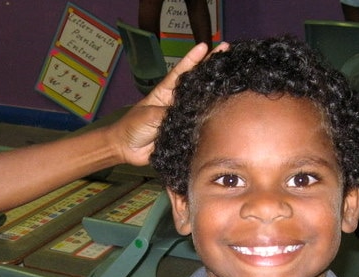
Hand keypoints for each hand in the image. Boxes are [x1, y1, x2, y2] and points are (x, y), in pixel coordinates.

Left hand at [111, 41, 228, 166]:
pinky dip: (209, 119)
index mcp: (165, 93)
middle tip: (226, 54)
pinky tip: (224, 112)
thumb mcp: (149, 115)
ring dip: (214, 94)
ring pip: (199, 103)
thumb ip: (168, 113)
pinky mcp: (183, 132)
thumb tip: (189, 114)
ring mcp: (180, 116)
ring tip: (232, 79)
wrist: (126, 149)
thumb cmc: (132, 126)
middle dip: (210, 69)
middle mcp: (175, 102)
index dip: (192, 59)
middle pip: (195, 84)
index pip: (181, 72)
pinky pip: (198, 125)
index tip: (204, 46)